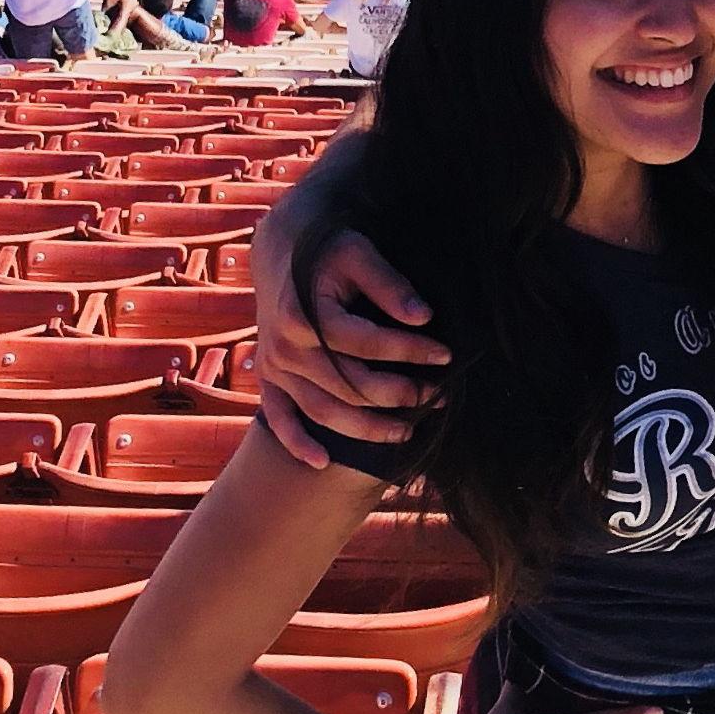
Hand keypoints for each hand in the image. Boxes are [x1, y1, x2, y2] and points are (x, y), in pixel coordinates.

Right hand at [251, 222, 450, 465]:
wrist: (281, 251)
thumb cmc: (328, 250)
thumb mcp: (359, 253)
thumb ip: (389, 284)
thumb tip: (424, 316)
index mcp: (304, 316)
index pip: (367, 343)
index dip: (410, 350)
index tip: (446, 355)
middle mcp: (284, 348)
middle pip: (348, 385)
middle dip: (398, 394)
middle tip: (437, 396)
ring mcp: (273, 368)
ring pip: (322, 410)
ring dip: (365, 428)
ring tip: (407, 431)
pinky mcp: (268, 379)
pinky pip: (278, 419)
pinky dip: (296, 443)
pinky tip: (321, 462)